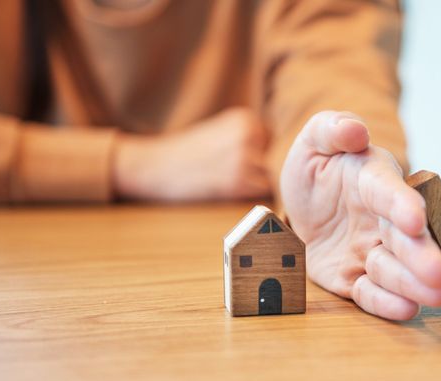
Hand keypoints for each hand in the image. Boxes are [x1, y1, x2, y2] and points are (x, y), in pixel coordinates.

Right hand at [113, 108, 269, 200]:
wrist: (153, 166)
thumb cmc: (189, 154)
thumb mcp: (221, 132)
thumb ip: (249, 139)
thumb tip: (286, 158)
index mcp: (246, 120)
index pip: (274, 144)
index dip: (262, 159)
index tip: (244, 166)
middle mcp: (248, 135)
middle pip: (277, 162)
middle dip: (264, 174)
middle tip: (238, 182)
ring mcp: (244, 159)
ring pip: (272, 179)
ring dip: (260, 188)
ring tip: (233, 188)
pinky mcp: (237, 182)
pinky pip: (263, 195)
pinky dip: (253, 199)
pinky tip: (231, 196)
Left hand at [281, 111, 440, 319]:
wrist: (307, 206)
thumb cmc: (320, 167)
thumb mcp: (315, 141)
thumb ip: (332, 129)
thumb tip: (354, 129)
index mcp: (373, 179)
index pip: (388, 191)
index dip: (402, 204)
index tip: (415, 218)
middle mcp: (380, 219)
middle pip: (402, 239)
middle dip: (422, 256)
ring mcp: (370, 250)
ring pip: (393, 269)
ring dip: (413, 284)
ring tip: (436, 296)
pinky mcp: (355, 278)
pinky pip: (370, 293)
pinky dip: (386, 303)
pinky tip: (406, 310)